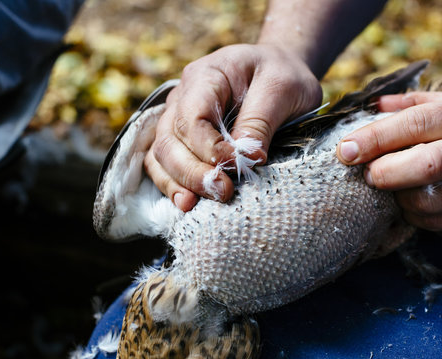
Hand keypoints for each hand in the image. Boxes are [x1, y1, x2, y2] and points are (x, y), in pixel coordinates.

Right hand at [144, 44, 321, 211]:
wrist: (280, 70)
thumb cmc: (282, 75)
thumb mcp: (281, 88)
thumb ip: (260, 121)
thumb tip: (247, 158)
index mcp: (205, 76)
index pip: (192, 117)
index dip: (210, 147)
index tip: (239, 164)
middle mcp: (183, 97)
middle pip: (169, 139)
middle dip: (191, 171)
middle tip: (222, 191)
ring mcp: (178, 118)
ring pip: (160, 154)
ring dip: (177, 182)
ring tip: (193, 205)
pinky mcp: (182, 139)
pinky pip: (164, 164)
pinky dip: (172, 184)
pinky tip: (187, 203)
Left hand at [337, 87, 441, 235]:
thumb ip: (422, 104)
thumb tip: (377, 106)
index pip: (415, 123)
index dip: (375, 138)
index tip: (345, 150)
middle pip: (423, 165)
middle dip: (384, 173)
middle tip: (366, 174)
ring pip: (429, 201)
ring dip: (400, 198)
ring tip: (393, 187)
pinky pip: (441, 223)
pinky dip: (418, 216)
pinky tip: (414, 204)